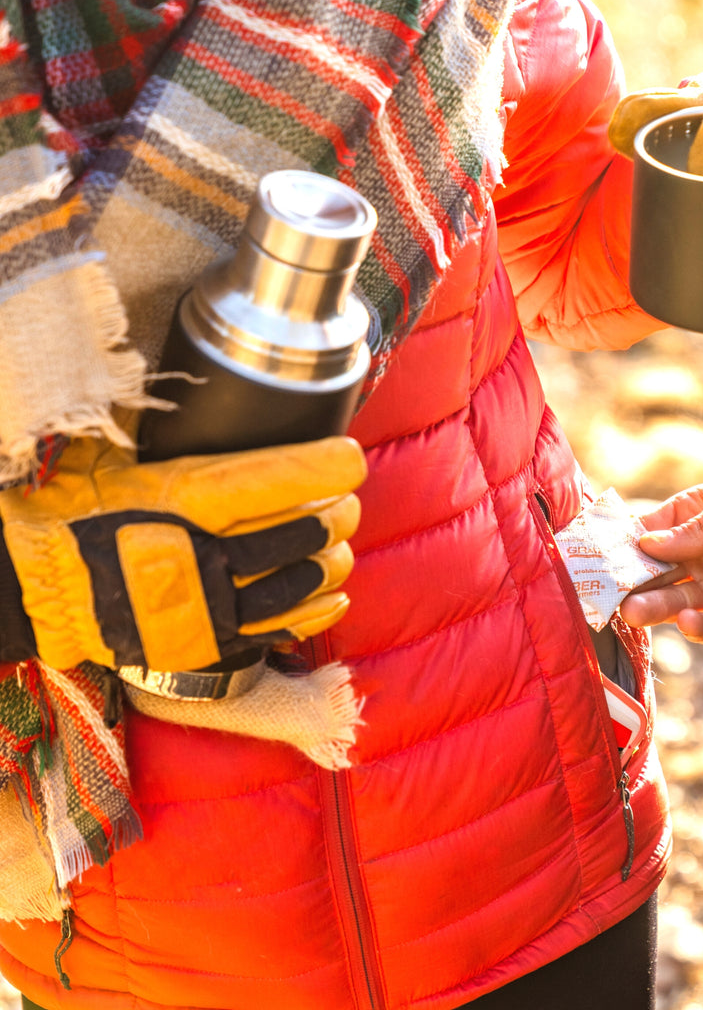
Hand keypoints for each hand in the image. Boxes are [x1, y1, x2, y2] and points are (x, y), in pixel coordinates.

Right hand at [0, 435, 365, 671]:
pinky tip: (335, 594)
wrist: (22, 590)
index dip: (322, 468)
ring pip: (301, 583)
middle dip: (336, 512)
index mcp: (178, 500)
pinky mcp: (206, 645)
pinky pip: (279, 632)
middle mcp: (202, 556)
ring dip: (333, 559)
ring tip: (337, 541)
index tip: (347, 457)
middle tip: (343, 499)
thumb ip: (148, 422)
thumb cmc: (61, 513)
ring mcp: (208, 608)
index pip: (271, 481)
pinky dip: (316, 611)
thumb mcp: (98, 455)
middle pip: (301, 533)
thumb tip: (181, 380)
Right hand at [618, 469, 702, 641]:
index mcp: (702, 517)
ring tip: (635, 612)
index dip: (623, 543)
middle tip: (609, 593)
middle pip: (656, 572)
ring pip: (678, 602)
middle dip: (630, 581)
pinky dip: (700, 629)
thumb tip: (649, 543)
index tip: (596, 557)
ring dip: (655, 607)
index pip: (651, 531)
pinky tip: (690, 622)